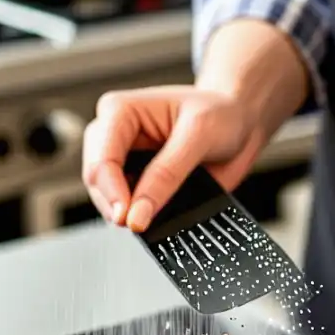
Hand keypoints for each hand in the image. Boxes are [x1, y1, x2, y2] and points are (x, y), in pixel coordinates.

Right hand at [81, 85, 263, 231]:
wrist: (240, 125)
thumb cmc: (220, 115)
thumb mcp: (198, 137)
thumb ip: (166, 175)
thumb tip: (138, 214)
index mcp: (120, 111)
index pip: (101, 158)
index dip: (112, 192)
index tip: (129, 217)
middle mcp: (115, 135)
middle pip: (95, 179)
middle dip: (114, 205)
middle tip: (138, 223)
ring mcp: (124, 161)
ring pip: (105, 197)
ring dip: (125, 213)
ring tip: (152, 217)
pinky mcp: (137, 182)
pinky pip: (126, 207)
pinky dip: (138, 216)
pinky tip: (156, 215)